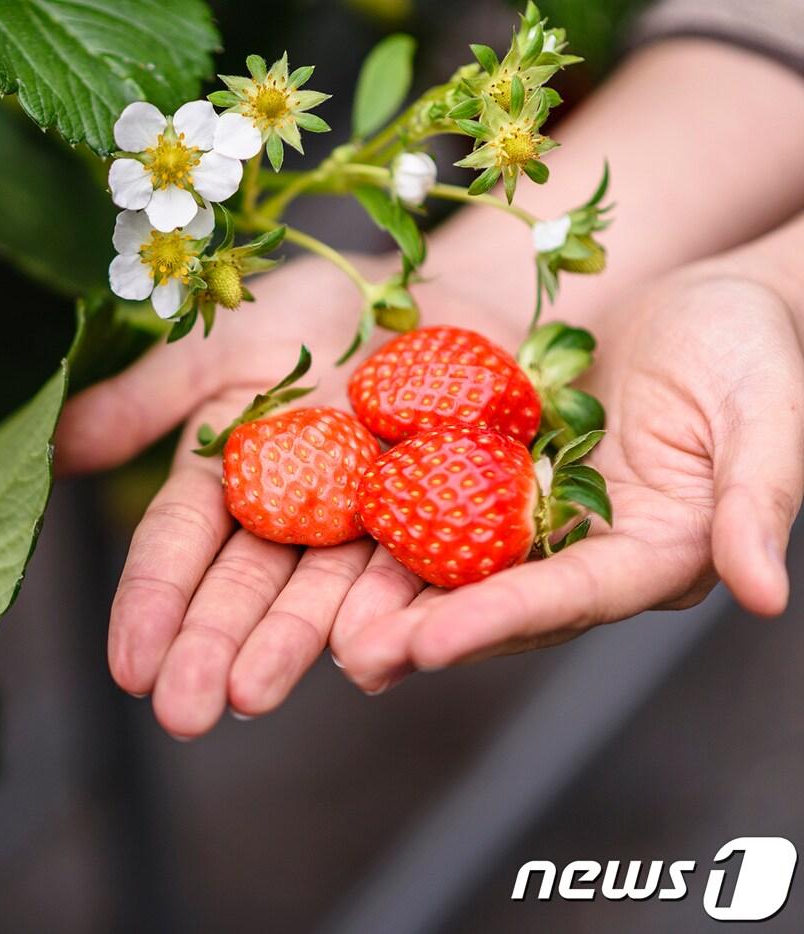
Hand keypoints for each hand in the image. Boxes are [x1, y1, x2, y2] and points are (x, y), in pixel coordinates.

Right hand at [56, 259, 515, 736]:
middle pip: (243, 588)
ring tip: (250, 698)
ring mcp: (365, 523)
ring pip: (321, 593)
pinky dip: (391, 609)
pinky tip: (367, 655)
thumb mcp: (219, 344)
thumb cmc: (319, 302)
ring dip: (286, 648)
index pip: (179, 547)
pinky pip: (416, 566)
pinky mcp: (442, 518)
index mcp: (228, 475)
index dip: (151, 604)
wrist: (439, 282)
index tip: (127, 668)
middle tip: (181, 714)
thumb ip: (145, 400)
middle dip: (210, 649)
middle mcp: (291, 514)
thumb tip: (51, 449)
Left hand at [335, 272, 803, 692]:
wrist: (706, 298)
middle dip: (428, 633)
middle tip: (355, 659)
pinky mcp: (498, 473)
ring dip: (396, 600)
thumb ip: (758, 501)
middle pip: (503, 601)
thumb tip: (766, 596)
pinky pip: (438, 503)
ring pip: (459, 566)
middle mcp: (589, 548)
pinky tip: (330, 545)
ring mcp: (538, 513)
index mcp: (657, 552)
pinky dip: (390, 528)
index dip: (503, 619)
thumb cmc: (756, 347)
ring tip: (327, 634)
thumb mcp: (768, 413)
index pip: (575, 596)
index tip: (430, 645)